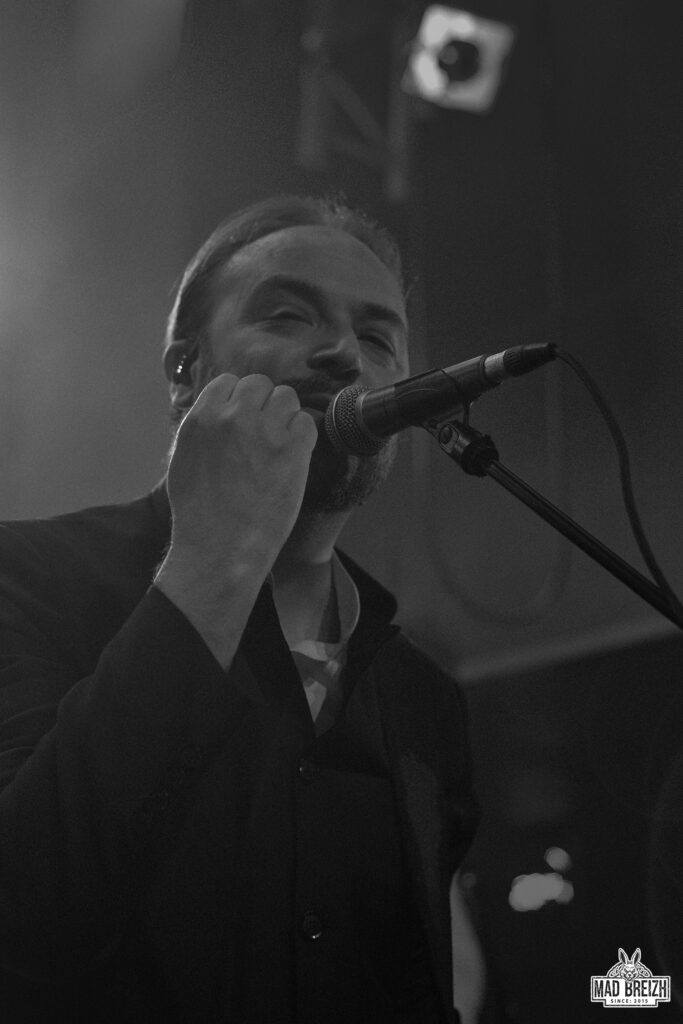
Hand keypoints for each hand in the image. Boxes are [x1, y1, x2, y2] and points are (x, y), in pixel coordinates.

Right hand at [166, 372, 317, 576]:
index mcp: (202, 418)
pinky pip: (307, 423)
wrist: (221, 547)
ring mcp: (265, 431)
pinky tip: (293, 458)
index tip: (242, 419)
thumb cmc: (198, 513)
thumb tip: (217, 410)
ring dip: (285, 417)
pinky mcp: (293, 449)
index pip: (229, 382)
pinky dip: (303, 437)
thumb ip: (201, 428)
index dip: (238, 400)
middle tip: (264, 432)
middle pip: (260, 384)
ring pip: (287, 397)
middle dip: (263, 404)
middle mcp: (233, 417)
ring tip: (279, 445)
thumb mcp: (183, 459)